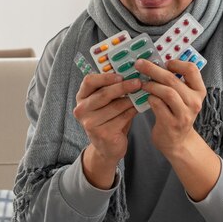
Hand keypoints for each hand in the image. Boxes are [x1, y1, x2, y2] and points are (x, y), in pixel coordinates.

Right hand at [73, 72, 140, 187]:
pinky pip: (122, 117)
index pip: (89, 81)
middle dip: (123, 87)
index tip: (121, 75)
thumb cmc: (108, 119)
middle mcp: (81, 110)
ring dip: (131, 99)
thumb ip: (112, 89)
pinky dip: (132, 111)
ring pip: (115, 106)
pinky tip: (138, 108)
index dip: (105, 77)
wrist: (107, 147)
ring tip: (141, 94)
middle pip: (104, 94)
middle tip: (137, 82)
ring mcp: (90, 123)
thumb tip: (131, 74)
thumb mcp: (106, 103)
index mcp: (81, 98)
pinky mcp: (103, 133)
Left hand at [134, 59, 206, 157]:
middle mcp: (194, 102)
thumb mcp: (183, 98)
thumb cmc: (177, 114)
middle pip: (173, 80)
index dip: (177, 63)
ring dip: (151, 85)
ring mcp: (184, 115)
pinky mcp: (171, 124)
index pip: (192, 70)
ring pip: (167, 92)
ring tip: (142, 83)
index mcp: (199, 91)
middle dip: (154, 70)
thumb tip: (156, 62)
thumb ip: (176, 82)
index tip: (164, 63)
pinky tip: (146, 97)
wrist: (178, 142)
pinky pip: (158, 105)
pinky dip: (150, 98)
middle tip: (140, 64)